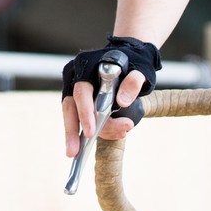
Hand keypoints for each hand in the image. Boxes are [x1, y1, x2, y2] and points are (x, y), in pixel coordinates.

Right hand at [60, 37, 160, 157]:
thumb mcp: (140, 69)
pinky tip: (85, 144)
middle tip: (74, 151)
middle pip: (70, 105)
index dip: (85, 112)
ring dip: (73, 134)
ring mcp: (75, 86)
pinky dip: (82, 130)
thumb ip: (133, 82)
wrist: (129, 56)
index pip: (82, 91)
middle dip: (72, 130)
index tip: (91, 131)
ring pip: (70, 112)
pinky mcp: (79, 98)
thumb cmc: (134, 63)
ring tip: (76, 153)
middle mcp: (76, 75)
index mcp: (88, 64)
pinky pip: (77, 115)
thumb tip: (123, 102)